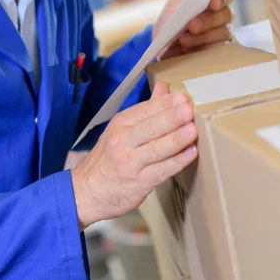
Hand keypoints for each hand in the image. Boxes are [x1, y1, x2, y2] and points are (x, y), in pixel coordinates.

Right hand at [71, 81, 197, 230]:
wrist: (87, 192)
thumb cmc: (109, 157)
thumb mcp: (121, 129)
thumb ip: (146, 109)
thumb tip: (165, 86)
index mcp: (120, 124)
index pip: (144, 110)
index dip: (164, 104)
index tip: (182, 97)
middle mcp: (123, 141)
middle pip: (150, 127)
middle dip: (171, 118)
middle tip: (189, 110)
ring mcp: (130, 163)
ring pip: (156, 149)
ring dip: (176, 139)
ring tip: (193, 130)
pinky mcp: (139, 183)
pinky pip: (161, 171)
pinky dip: (177, 162)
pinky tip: (190, 154)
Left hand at [154, 0, 233, 60]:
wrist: (164, 44)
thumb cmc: (171, 21)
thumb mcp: (172, 8)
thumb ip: (181, 4)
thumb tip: (187, 8)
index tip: (214, 3)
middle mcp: (223, 16)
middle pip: (226, 14)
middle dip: (209, 20)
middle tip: (192, 26)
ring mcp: (223, 34)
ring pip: (223, 34)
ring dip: (202, 37)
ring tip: (184, 41)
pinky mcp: (220, 52)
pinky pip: (218, 52)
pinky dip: (202, 51)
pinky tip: (187, 51)